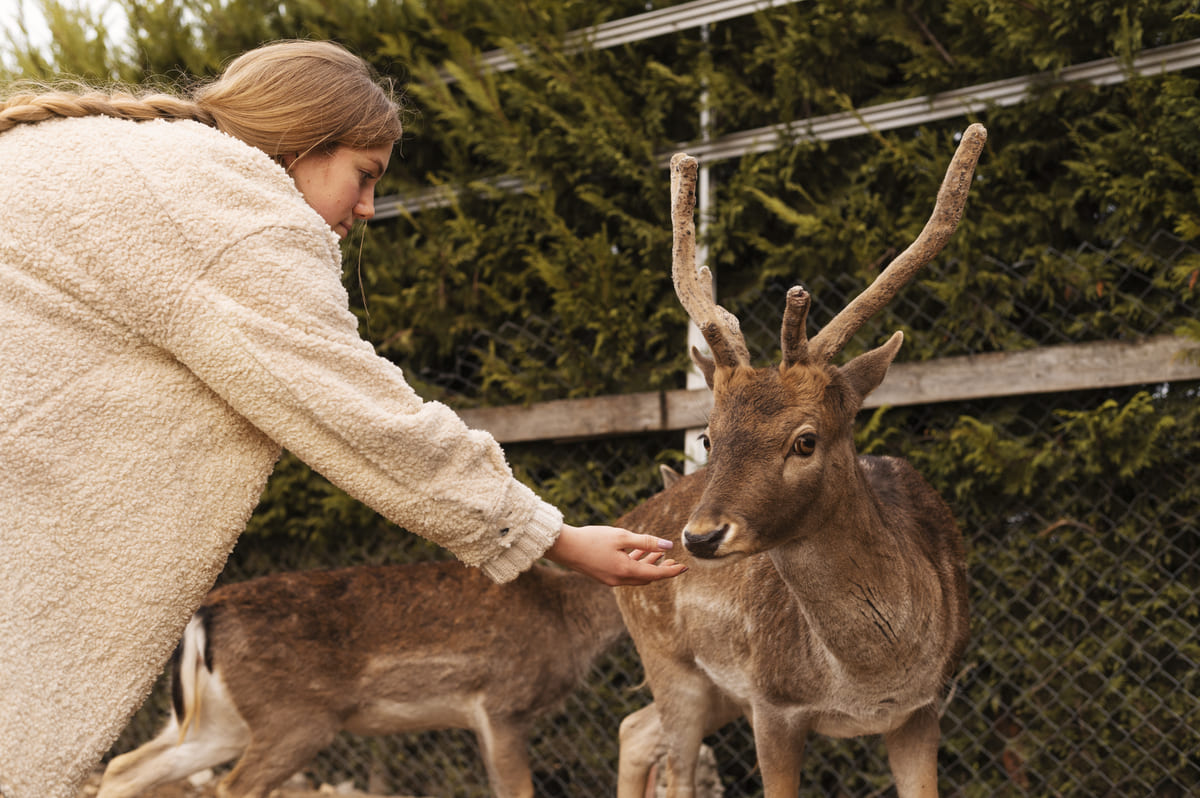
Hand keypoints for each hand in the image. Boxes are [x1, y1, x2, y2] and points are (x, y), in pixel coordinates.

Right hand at [544, 524, 686, 586]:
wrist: (565, 547)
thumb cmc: (592, 539)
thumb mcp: (621, 537)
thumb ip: (645, 541)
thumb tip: (668, 545)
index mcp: (625, 571)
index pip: (655, 574)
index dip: (671, 571)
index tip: (685, 567)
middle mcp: (619, 580)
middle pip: (647, 578)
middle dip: (661, 569)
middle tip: (674, 562)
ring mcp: (610, 579)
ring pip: (636, 575)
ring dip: (648, 564)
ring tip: (659, 552)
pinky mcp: (603, 575)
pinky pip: (626, 573)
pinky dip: (635, 564)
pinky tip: (638, 551)